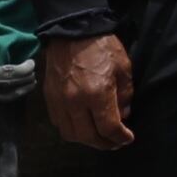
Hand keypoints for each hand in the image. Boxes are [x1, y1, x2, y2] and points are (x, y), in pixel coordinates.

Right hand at [42, 34, 134, 148]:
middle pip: (88, 137)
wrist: (72, 31)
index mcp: (97, 94)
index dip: (120, 137)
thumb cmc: (103, 47)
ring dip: (86, 140)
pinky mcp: (49, 99)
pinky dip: (72, 130)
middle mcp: (75, 103)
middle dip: (105, 144)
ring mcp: (59, 102)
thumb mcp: (124, 68)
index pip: (108, 127)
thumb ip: (125, 95)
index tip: (127, 139)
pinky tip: (83, 126)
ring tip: (100, 137)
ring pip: (71, 134)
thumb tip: (123, 116)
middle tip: (115, 143)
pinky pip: (59, 124)